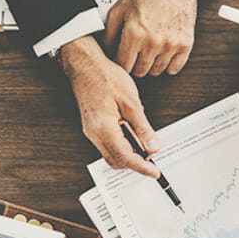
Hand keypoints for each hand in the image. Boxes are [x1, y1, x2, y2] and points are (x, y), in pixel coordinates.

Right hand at [60, 36, 160, 177]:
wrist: (85, 65)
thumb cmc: (104, 77)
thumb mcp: (131, 101)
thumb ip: (142, 127)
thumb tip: (152, 145)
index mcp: (104, 128)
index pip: (125, 157)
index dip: (141, 168)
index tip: (153, 172)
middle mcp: (94, 133)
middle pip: (116, 161)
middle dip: (135, 164)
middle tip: (152, 160)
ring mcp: (91, 131)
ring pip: (111, 154)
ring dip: (128, 154)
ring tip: (144, 146)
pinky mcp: (92, 127)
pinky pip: (107, 145)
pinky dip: (121, 146)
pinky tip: (132, 136)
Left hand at [105, 0, 198, 76]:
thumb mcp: (120, 8)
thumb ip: (110, 33)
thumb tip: (107, 50)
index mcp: (134, 33)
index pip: (123, 65)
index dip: (120, 63)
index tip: (122, 59)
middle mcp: (152, 42)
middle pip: (139, 71)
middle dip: (135, 64)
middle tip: (136, 54)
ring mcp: (170, 45)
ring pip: (156, 71)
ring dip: (151, 64)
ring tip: (150, 51)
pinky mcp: (185, 44)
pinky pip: (175, 68)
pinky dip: (168, 65)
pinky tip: (164, 54)